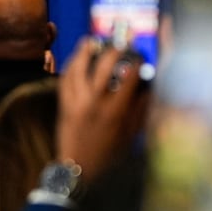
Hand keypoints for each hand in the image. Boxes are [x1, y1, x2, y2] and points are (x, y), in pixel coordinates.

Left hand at [56, 38, 148, 181]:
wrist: (79, 169)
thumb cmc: (109, 154)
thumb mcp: (131, 134)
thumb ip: (140, 110)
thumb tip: (147, 87)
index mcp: (116, 111)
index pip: (128, 77)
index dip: (136, 62)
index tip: (140, 56)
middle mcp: (95, 103)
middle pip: (103, 66)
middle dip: (113, 49)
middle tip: (119, 43)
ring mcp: (76, 102)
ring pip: (78, 68)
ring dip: (84, 51)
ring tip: (91, 41)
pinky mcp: (64, 105)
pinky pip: (65, 79)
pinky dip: (69, 67)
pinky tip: (75, 59)